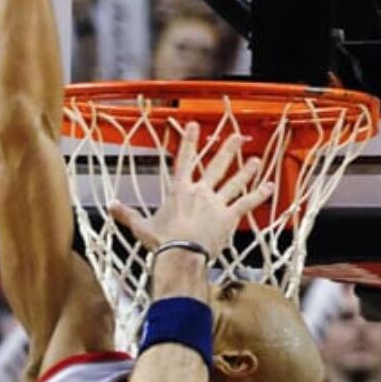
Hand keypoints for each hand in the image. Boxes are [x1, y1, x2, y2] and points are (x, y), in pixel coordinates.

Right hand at [110, 123, 271, 263]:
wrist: (181, 255)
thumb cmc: (161, 243)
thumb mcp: (141, 227)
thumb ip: (128, 214)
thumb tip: (111, 207)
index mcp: (179, 191)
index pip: (183, 160)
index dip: (188, 141)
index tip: (194, 125)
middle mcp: (200, 192)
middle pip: (216, 165)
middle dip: (228, 149)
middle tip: (238, 136)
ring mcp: (216, 203)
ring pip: (234, 182)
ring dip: (245, 170)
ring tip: (255, 160)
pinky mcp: (228, 217)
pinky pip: (246, 203)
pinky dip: (259, 195)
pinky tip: (269, 187)